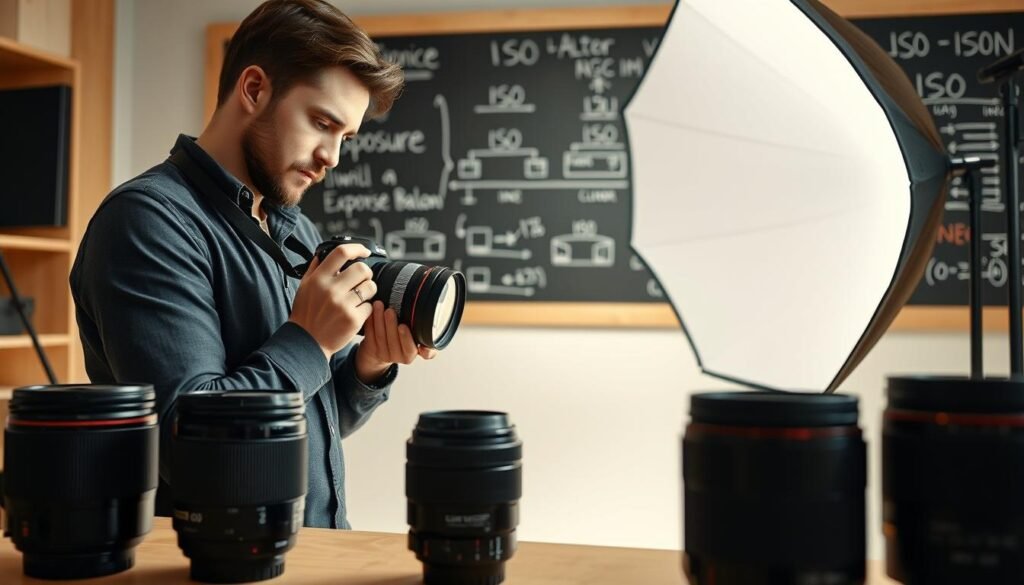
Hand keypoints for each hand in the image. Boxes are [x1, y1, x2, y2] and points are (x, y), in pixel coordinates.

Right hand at [288, 244, 375, 359]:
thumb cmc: (306, 314)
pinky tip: (355, 313)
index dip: (357, 248)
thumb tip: (322, 254)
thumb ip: (315, 269)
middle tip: (362, 281)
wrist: (306, 342)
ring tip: (359, 298)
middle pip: (362, 269)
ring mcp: (343, 305)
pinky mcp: (353, 319)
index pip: (341, 253)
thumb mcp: (304, 288)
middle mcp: (331, 289)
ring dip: (368, 291)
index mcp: (319, 279)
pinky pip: (370, 306)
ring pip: (370, 287)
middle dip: (366, 274)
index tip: (364, 251)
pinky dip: (366, 309)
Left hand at [355, 300, 437, 383]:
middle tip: (389, 310)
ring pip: (380, 336)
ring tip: (379, 306)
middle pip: (392, 340)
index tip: (403, 326)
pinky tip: (370, 311)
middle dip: (390, 323)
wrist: (382, 353)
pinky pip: (369, 335)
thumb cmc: (402, 343)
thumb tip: (428, 345)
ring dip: (379, 320)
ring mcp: (383, 354)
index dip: (406, 338)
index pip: (410, 349)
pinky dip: (369, 322)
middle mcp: (397, 357)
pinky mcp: (371, 349)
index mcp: (411, 354)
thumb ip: (425, 341)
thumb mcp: (417, 343)